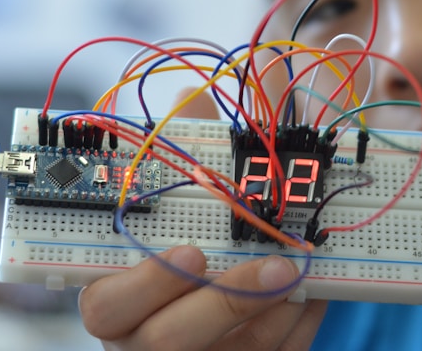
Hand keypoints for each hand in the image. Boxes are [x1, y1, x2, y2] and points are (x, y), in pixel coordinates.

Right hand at [79, 88, 328, 349]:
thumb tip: (192, 95)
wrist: (196, 321)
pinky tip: (315, 291)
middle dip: (230, 301)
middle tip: (278, 265)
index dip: (148, 282)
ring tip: (304, 268)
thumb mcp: (163, 209)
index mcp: (114, 301)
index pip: (106, 306)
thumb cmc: (170, 253)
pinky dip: (299, 326)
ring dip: (275, 311)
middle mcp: (143, 343)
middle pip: (171, 340)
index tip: (192, 249)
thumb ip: (175, 156)